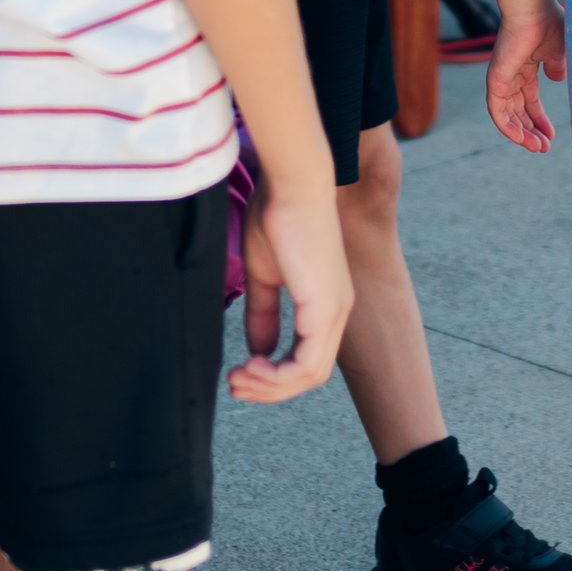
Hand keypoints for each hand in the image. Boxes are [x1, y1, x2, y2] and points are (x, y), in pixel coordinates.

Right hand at [230, 175, 350, 398]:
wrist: (293, 182)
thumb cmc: (278, 215)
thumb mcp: (264, 274)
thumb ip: (263, 312)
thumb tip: (257, 350)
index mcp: (325, 302)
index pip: (307, 358)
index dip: (273, 376)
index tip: (238, 373)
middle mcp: (337, 311)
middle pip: (310, 375)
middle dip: (270, 388)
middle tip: (234, 385)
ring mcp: (334, 311)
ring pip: (309, 376)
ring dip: (270, 386)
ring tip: (238, 378)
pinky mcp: (325, 307)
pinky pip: (306, 364)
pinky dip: (277, 376)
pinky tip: (250, 366)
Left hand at [486, 0, 565, 152]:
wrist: (533, 8)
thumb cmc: (549, 23)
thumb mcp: (560, 51)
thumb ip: (558, 67)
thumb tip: (558, 79)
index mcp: (526, 67)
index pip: (529, 101)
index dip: (540, 120)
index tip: (552, 137)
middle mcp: (511, 74)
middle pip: (518, 112)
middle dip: (531, 131)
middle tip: (544, 148)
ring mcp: (501, 77)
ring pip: (507, 115)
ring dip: (521, 134)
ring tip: (537, 148)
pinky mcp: (494, 80)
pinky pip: (496, 111)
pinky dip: (507, 127)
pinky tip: (520, 139)